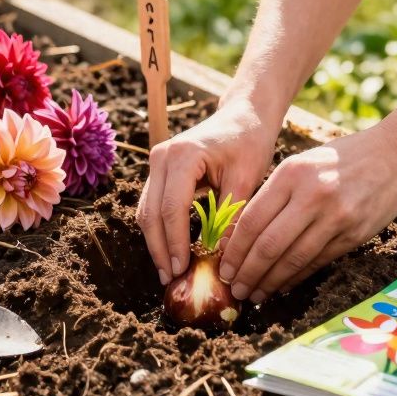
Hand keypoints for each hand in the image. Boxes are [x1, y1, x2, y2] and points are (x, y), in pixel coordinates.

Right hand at [137, 100, 280, 284]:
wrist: (243, 116)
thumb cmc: (249, 142)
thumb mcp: (246, 179)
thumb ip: (230, 217)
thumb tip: (221, 258)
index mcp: (183, 155)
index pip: (172, 208)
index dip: (175, 242)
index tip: (182, 270)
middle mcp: (162, 157)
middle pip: (151, 213)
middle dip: (160, 249)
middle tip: (171, 279)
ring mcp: (157, 162)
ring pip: (147, 211)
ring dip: (156, 243)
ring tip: (170, 272)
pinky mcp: (160, 171)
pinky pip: (153, 205)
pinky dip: (160, 230)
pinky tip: (172, 252)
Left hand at [219, 124, 396, 302]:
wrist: (394, 156)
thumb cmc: (339, 159)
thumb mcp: (300, 164)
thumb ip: (273, 195)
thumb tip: (240, 236)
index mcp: (291, 174)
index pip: (251, 220)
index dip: (234, 250)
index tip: (223, 267)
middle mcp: (313, 195)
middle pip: (268, 245)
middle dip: (247, 272)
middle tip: (234, 289)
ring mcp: (336, 217)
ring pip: (293, 259)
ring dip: (270, 282)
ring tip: (254, 294)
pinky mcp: (354, 234)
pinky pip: (317, 262)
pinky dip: (295, 277)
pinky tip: (281, 286)